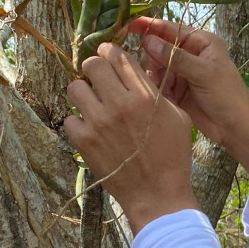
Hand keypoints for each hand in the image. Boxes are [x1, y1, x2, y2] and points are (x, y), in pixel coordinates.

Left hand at [63, 42, 197, 233]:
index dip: (110, 52)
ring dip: (83, 94)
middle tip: (98, 81)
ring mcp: (99, 122)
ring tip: (93, 106)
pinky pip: (70, 119)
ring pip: (75, 88)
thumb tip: (138, 77)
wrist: (158, 194)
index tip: (108, 57)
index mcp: (145, 96)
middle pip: (92, 65)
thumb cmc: (173, 157)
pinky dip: (78, 123)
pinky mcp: (84, 141)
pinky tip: (90, 131)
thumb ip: (158, 94)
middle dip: (94, 70)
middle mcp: (120, 103)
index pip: (118, 56)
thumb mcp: (178, 119)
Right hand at [129, 16, 248, 148]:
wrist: (236, 129)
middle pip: (159, 48)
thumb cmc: (227, 96)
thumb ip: (176, 57)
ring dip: (154, 75)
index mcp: (201, 42)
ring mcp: (182, 73)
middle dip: (152, 57)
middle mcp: (190, 55)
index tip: (127, 25)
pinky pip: (159, 84)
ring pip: (156, 67)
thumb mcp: (204, 73)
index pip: (170, 29)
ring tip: (159, 85)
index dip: (150, 26)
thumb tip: (147, 40)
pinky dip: (156, 88)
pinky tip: (160, 94)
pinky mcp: (177, 91)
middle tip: (153, 71)